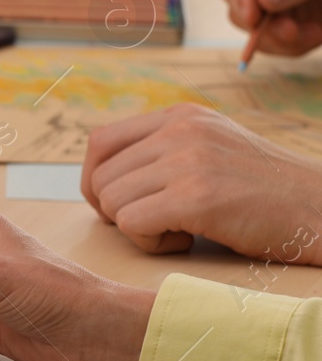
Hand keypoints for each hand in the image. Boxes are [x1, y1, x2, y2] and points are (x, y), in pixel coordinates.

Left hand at [82, 103, 321, 259]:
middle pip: (100, 177)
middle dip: (116, 211)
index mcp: (181, 116)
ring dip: (136, 229)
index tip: (121, 205)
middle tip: (156, 224)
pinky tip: (186, 242)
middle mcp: (180, 130)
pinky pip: (130, 224)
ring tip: (179, 231)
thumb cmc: (264, 193)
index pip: (100, 142)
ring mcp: (188, 160)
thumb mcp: (212, 150)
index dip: (96, 180)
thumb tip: (101, 177)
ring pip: (111, 201)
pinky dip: (150, 243)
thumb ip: (164, 152)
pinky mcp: (197, 196)